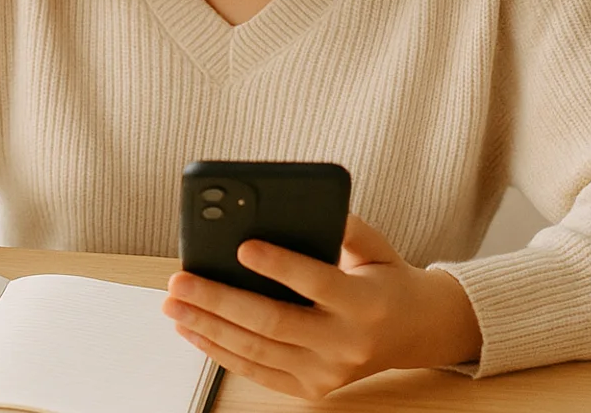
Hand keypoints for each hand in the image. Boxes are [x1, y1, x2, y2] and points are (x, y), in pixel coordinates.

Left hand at [162, 214, 481, 398]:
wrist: (416, 331)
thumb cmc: (385, 279)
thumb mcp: (376, 245)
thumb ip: (342, 223)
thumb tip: (297, 204)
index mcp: (365, 303)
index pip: (316, 282)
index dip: (278, 265)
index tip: (242, 246)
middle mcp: (346, 343)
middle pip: (272, 321)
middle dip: (218, 300)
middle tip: (181, 280)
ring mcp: (327, 371)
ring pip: (256, 349)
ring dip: (207, 326)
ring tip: (174, 304)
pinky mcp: (311, 387)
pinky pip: (256, 370)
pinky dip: (219, 350)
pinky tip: (193, 330)